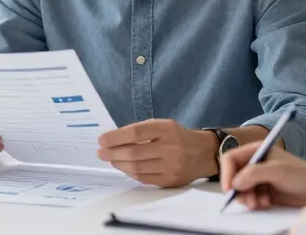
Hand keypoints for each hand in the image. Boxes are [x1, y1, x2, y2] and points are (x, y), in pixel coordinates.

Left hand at [97, 119, 216, 187]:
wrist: (204, 153)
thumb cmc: (178, 137)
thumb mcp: (163, 126)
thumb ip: (141, 131)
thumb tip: (113, 140)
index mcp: (166, 129)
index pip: (136, 133)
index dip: (116, 137)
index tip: (101, 140)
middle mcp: (170, 147)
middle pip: (134, 152)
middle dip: (112, 153)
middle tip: (100, 153)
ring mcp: (171, 166)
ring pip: (137, 167)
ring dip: (119, 164)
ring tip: (111, 160)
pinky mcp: (171, 180)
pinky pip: (144, 179)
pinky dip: (131, 173)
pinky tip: (124, 168)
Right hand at [219, 142, 305, 208]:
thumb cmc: (304, 175)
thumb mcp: (279, 171)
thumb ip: (255, 173)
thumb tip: (235, 182)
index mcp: (256, 150)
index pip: (231, 159)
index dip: (227, 173)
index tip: (230, 189)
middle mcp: (255, 163)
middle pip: (233, 175)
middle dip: (239, 190)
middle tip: (248, 201)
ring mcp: (259, 177)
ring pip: (240, 189)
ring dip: (247, 198)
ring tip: (260, 203)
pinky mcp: (263, 190)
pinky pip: (249, 197)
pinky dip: (254, 202)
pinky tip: (266, 203)